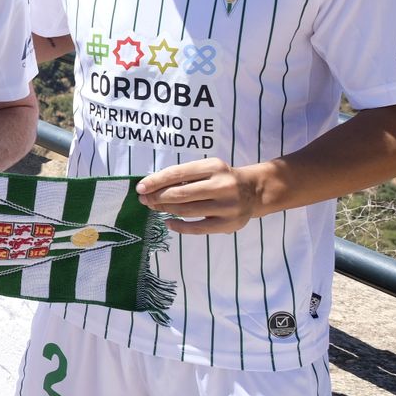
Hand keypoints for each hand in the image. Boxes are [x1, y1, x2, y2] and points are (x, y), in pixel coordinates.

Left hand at [136, 158, 260, 233]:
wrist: (254, 191)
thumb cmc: (222, 178)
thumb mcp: (207, 169)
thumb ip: (185, 176)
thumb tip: (151, 186)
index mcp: (214, 167)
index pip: (178, 173)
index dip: (156, 181)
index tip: (140, 187)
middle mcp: (222, 185)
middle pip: (180, 193)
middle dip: (157, 197)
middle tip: (143, 200)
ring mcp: (227, 206)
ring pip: (187, 210)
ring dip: (165, 209)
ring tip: (154, 207)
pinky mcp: (229, 224)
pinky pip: (198, 228)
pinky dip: (179, 226)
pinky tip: (168, 222)